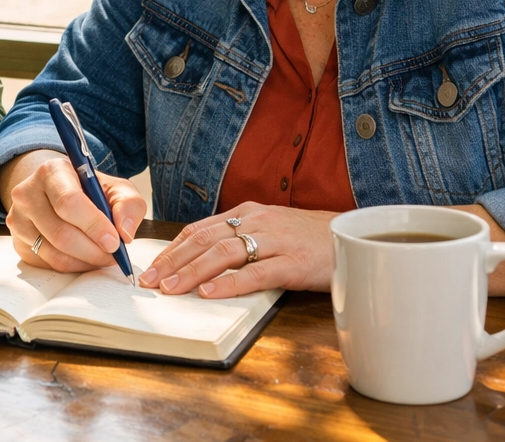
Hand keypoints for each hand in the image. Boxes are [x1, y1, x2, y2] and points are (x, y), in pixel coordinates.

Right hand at [3, 151, 145, 272]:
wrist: (57, 192)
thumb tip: (125, 232)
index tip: (115, 241)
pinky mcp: (18, 242)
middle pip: (61, 233)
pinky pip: (48, 264)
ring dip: (86, 261)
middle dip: (94, 250)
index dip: (94, 225)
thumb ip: (128, 204)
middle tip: (114, 254)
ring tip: (103, 256)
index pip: (68, 202)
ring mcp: (18, 219)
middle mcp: (27, 193)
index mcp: (51, 171)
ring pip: (55, 253)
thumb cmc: (89, 190)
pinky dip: (73, 266)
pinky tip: (86, 258)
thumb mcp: (115, 187)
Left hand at [139, 202, 334, 297]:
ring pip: (223, 254)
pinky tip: (210, 292)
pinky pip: (255, 273)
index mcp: (247, 213)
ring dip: (192, 272)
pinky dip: (229, 283)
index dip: (173, 248)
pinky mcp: (293, 263)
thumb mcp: (269, 229)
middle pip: (204, 240)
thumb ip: (240, 237)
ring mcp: (275, 241)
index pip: (199, 229)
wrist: (353, 235)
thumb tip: (201, 258)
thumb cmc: (307, 237)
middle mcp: (256, 222)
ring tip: (171, 288)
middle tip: (151, 281)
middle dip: (173, 261)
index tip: (153, 266)